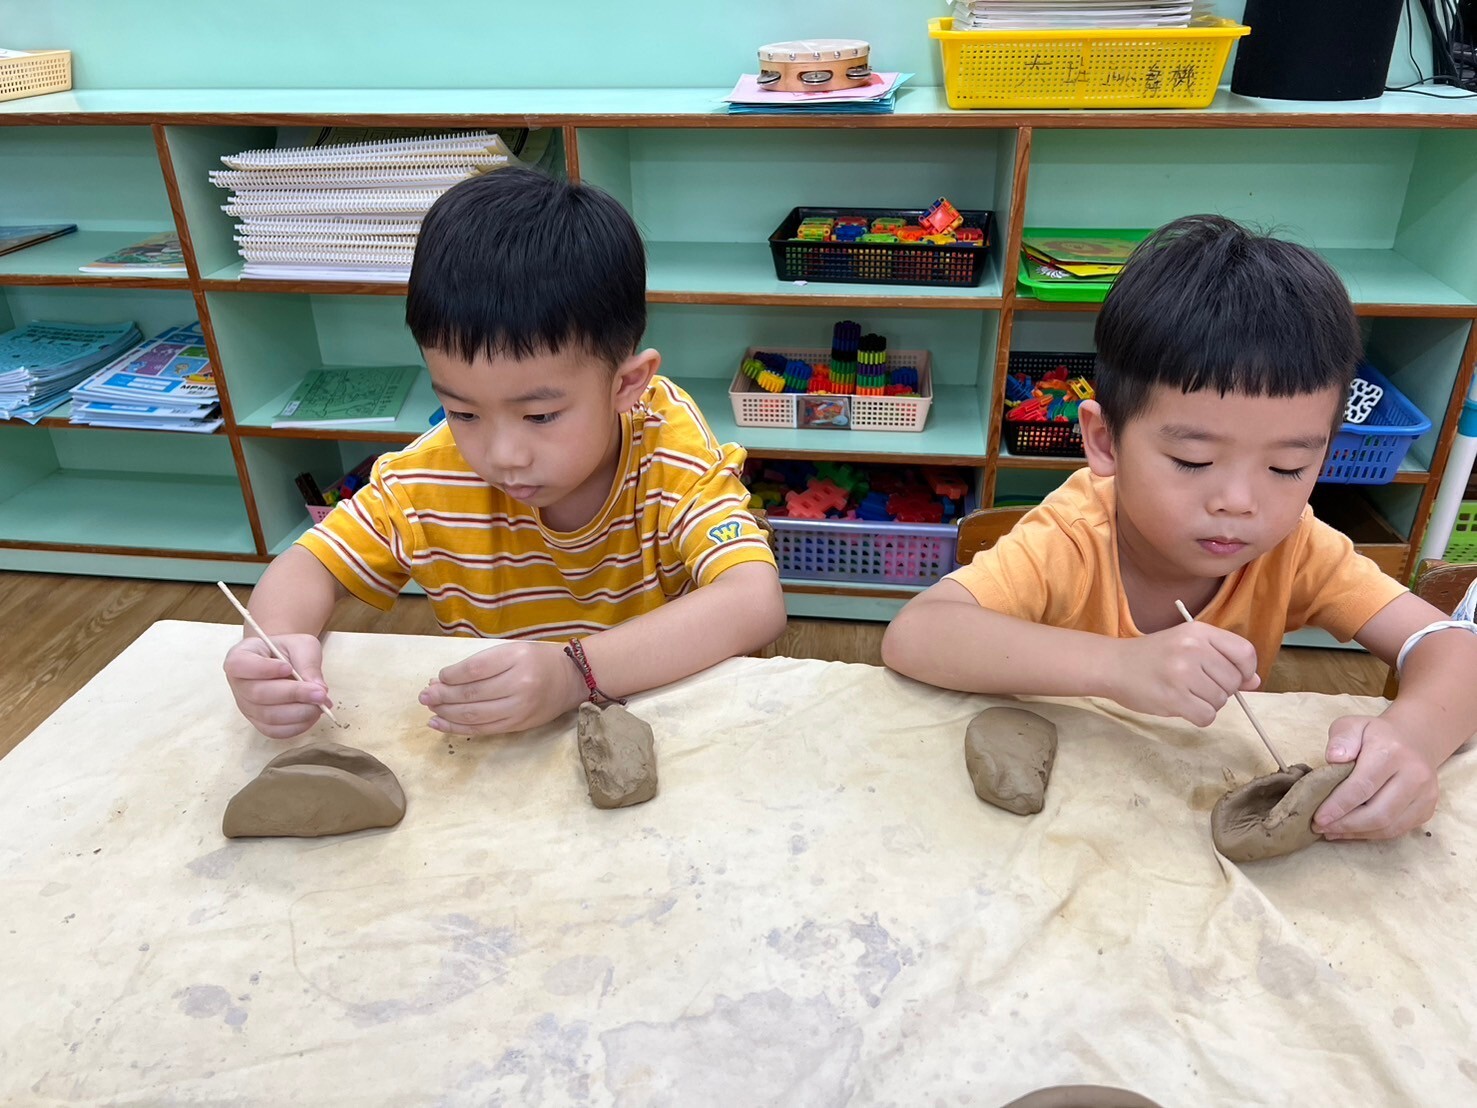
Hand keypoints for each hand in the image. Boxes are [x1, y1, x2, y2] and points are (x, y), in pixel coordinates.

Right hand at [222, 634, 331, 739]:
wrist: (285, 662)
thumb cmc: (288, 651)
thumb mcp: (301, 645)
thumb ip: (308, 662)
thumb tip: (319, 689)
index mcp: (240, 656)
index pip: (240, 664)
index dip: (263, 668)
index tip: (288, 667)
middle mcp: (238, 684)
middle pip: (258, 694)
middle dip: (293, 694)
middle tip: (320, 693)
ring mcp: (246, 706)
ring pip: (268, 716)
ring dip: (299, 713)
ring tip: (321, 704)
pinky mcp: (258, 722)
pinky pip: (275, 731)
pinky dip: (297, 726)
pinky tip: (313, 714)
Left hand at [420, 641, 584, 735]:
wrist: (571, 679)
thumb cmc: (536, 660)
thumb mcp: (511, 650)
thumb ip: (480, 663)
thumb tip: (442, 680)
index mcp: (517, 659)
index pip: (474, 670)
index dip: (450, 676)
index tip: (438, 677)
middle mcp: (519, 684)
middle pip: (472, 694)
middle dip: (442, 696)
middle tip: (424, 696)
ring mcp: (519, 708)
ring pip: (474, 714)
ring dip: (446, 713)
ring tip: (429, 709)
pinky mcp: (518, 725)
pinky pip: (482, 729)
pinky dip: (458, 728)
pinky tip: (440, 724)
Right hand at [1108, 623, 1259, 725]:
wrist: (1113, 665)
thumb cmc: (1152, 656)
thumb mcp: (1187, 645)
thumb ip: (1222, 659)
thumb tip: (1255, 681)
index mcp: (1199, 631)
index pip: (1245, 653)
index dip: (1246, 670)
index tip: (1232, 677)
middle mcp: (1193, 649)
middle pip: (1233, 681)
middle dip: (1221, 689)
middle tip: (1196, 685)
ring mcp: (1183, 673)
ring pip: (1221, 701)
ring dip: (1207, 703)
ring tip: (1185, 694)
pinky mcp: (1173, 698)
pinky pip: (1206, 716)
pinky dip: (1198, 717)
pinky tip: (1182, 706)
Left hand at [1313, 715, 1439, 839]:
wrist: (1413, 740)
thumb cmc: (1374, 735)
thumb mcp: (1352, 725)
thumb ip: (1341, 738)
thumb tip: (1333, 758)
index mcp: (1392, 752)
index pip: (1363, 786)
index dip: (1339, 805)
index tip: (1318, 817)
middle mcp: (1415, 775)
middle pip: (1378, 812)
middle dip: (1346, 824)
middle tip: (1320, 827)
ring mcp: (1425, 795)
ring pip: (1389, 826)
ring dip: (1356, 832)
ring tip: (1331, 831)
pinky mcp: (1427, 809)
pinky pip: (1397, 830)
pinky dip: (1371, 834)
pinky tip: (1350, 830)